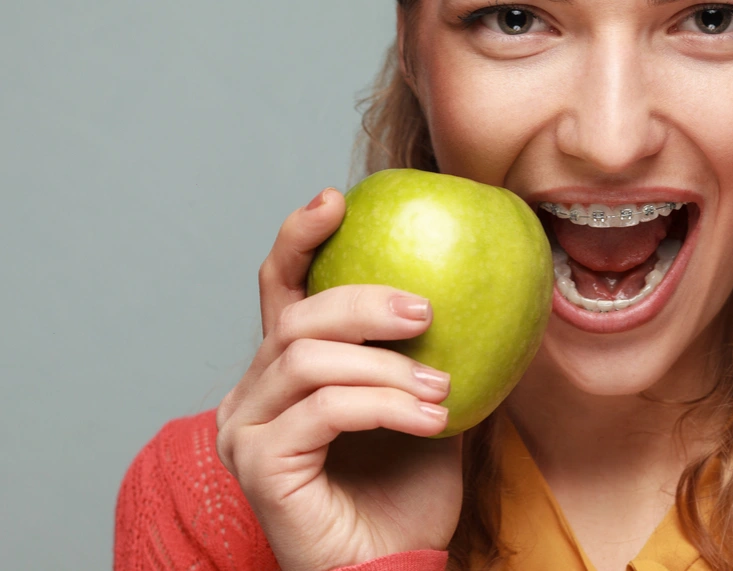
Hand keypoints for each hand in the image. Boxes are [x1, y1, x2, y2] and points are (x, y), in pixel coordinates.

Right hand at [216, 188, 463, 570]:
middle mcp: (253, 394)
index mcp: (285, 373)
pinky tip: (429, 420)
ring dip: (387, 367)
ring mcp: (247, 430)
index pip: (280, 290)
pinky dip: (384, 405)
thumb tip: (483, 291)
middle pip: (297, 318)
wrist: (392, 567)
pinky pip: (324, 409)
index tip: (338, 201)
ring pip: (308, 359)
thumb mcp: (428, 406)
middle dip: (365, 303)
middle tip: (426, 311)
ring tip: (440, 389)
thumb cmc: (406, 493)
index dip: (299, 238)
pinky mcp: (259, 464)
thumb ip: (430, 353)